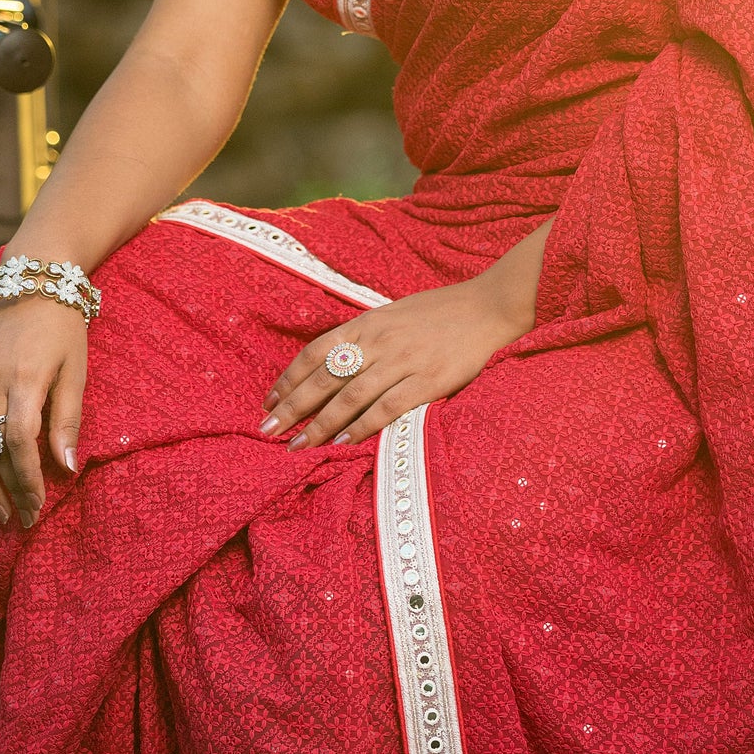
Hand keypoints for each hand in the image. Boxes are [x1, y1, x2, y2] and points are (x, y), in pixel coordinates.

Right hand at [0, 297, 86, 528]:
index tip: (37, 506)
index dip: (26, 480)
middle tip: (20, 519)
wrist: (31, 279)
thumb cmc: (62, 326)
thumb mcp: (76, 370)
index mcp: (25, 378)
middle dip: (5, 490)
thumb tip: (66, 469)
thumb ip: (68, 419)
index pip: (19, 442)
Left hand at [258, 274, 527, 450]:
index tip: (269, 401)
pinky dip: (362, 427)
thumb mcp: (392, 314)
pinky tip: (343, 443)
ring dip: (319, 424)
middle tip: (267, 431)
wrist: (486, 307)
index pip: (316, 352)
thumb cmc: (438, 312)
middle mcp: (379, 342)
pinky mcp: (427, 381)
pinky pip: (387, 408)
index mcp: (368, 323)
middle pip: (324, 378)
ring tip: (298, 446)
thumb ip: (365, 337)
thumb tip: (332, 362)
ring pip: (350, 397)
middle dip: (292, 406)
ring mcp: (402, 361)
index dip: (289, 378)